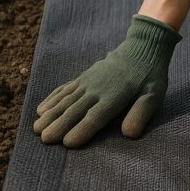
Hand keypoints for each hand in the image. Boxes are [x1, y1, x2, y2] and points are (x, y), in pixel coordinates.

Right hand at [34, 15, 180, 146]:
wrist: (141, 48)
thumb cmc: (150, 76)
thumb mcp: (153, 95)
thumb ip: (141, 113)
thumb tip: (129, 134)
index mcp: (114, 97)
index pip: (95, 117)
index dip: (81, 130)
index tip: (67, 143)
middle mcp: (96, 90)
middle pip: (74, 110)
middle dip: (58, 126)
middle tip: (44, 140)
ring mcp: (87, 82)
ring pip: (65, 100)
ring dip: (50, 114)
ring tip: (36, 128)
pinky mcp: (83, 77)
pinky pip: (64, 89)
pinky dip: (52, 99)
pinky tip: (41, 109)